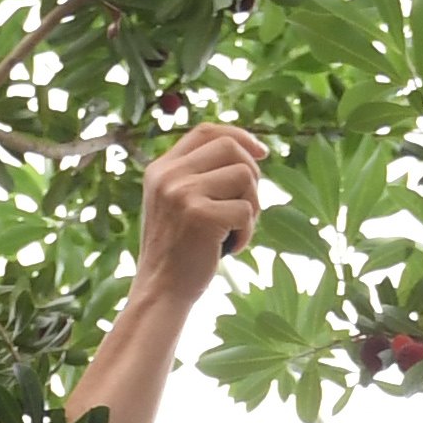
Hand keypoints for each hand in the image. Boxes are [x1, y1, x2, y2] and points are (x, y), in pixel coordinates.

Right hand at [133, 119, 265, 295]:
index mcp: (161, 169)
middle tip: (247, 206)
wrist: (161, 291)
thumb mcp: (176, 204)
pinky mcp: (200, 215)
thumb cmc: (177, 251)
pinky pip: (246, 209)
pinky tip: (230, 248)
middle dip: (251, 174)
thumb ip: (198, 176)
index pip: (206, 131)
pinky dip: (247, 232)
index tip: (261, 153)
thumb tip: (250, 153)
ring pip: (244, 177)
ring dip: (251, 206)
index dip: (239, 136)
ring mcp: (182, 193)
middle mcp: (168, 175)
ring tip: (234, 230)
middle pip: (230, 148)